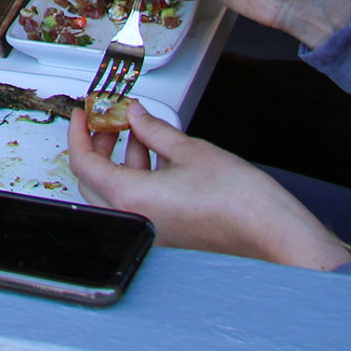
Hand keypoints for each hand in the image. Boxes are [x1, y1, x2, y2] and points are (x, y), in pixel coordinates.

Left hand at [67, 103, 349, 270]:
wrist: (271, 232)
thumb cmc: (238, 199)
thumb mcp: (191, 150)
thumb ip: (154, 130)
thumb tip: (134, 114)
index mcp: (131, 198)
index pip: (83, 163)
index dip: (79, 133)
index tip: (82, 115)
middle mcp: (133, 221)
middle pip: (93, 181)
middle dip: (98, 146)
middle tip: (108, 122)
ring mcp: (148, 232)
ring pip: (114, 193)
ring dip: (120, 161)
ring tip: (137, 132)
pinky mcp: (164, 236)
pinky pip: (136, 204)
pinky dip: (137, 178)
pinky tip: (156, 156)